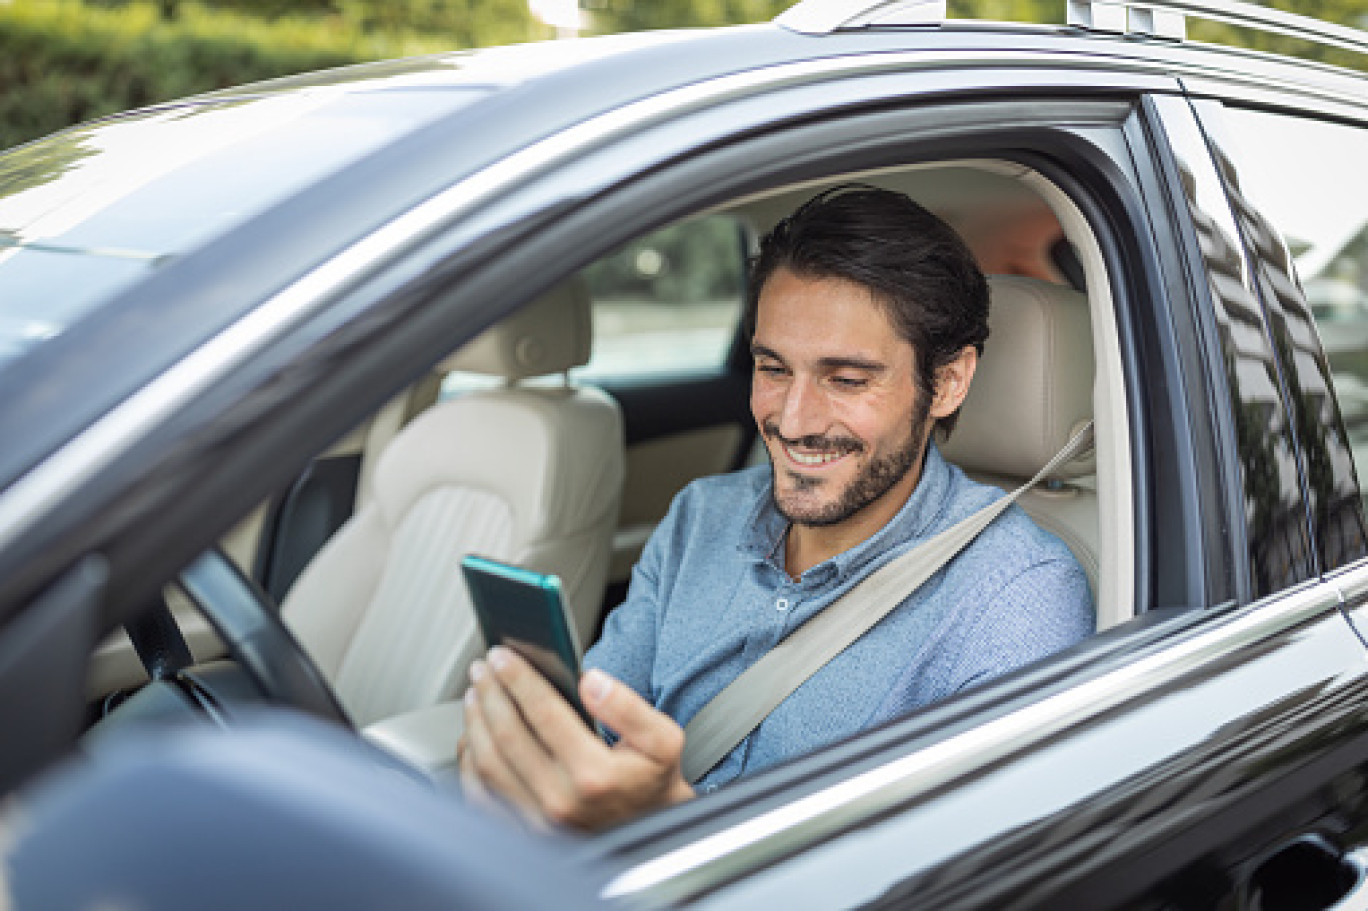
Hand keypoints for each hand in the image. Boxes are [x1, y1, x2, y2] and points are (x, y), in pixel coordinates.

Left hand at [458, 646, 694, 830]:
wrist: (649, 832)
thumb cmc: (651, 781)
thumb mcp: (662, 739)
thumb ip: (629, 707)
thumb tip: (591, 681)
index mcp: (594, 774)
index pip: (543, 712)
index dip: (518, 678)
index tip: (503, 656)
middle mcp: (560, 801)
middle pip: (508, 735)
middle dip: (490, 693)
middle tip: (482, 667)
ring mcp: (537, 822)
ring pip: (488, 764)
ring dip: (475, 722)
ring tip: (475, 694)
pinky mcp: (523, 832)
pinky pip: (480, 796)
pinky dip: (469, 763)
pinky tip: (472, 736)